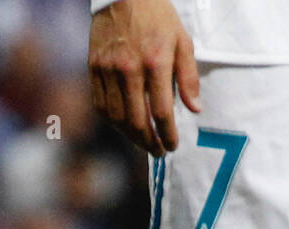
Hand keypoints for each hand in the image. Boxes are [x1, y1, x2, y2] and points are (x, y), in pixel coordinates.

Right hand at [89, 0, 200, 155]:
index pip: (162, 113)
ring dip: (131, 137)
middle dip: (150, 143)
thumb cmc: (157, 17)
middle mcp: (129, 69)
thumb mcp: (182, 41)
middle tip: (159, 152)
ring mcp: (108, 69)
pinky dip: (113, 122)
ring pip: (117, 118)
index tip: (173, 146)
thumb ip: (189, 77)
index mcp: (155, 63)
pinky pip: (101, 105)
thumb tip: (195, 109)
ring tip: (144, 143)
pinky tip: (125, 127)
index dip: (168, 135)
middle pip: (137, 121)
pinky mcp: (93, 67)